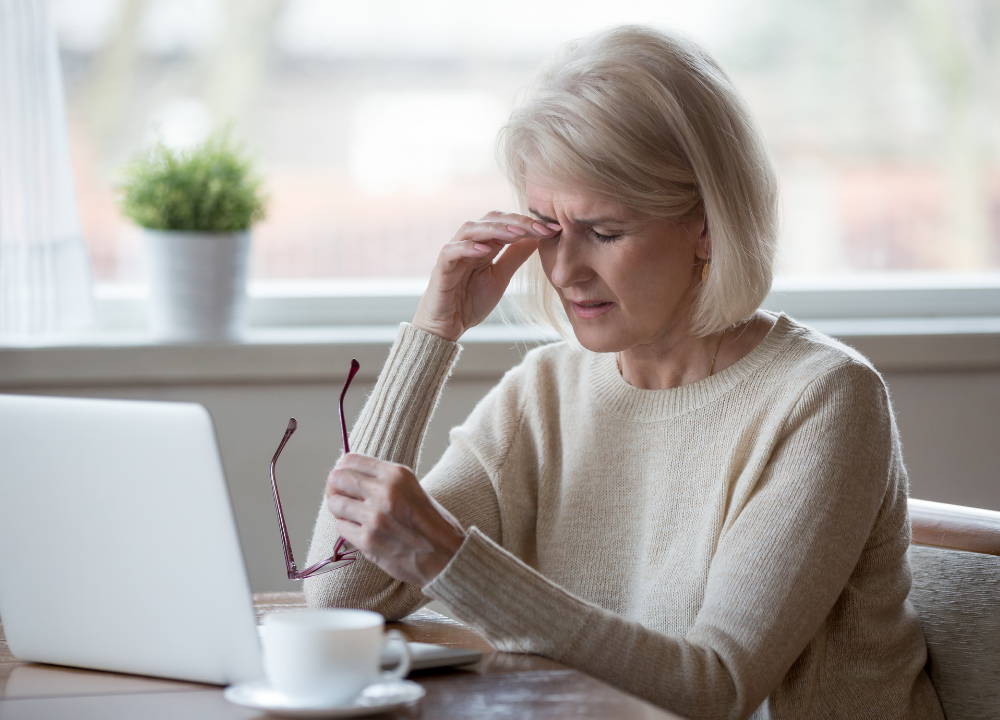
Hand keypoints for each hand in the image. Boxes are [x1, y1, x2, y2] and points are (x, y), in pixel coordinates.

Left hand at [325, 453, 466, 586]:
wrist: (446, 556)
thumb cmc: (429, 522)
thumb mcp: (411, 488)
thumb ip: (382, 479)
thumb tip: (348, 475)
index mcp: (396, 474)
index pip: (350, 459)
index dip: (342, 469)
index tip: (344, 478)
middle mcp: (385, 492)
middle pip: (338, 478)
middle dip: (335, 488)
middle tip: (342, 497)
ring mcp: (375, 517)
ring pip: (335, 504)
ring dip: (340, 510)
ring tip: (353, 516)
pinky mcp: (368, 540)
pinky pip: (340, 527)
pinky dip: (347, 529)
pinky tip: (362, 531)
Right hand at [412, 211, 560, 341]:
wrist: (447, 328)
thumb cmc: (469, 302)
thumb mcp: (500, 278)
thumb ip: (514, 257)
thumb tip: (536, 238)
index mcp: (484, 245)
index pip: (506, 224)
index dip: (528, 224)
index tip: (553, 230)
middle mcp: (468, 244)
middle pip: (490, 219)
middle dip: (516, 222)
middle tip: (540, 228)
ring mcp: (453, 254)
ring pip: (470, 229)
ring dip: (494, 229)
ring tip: (516, 233)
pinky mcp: (440, 269)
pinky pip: (451, 252)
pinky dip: (466, 248)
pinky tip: (484, 250)